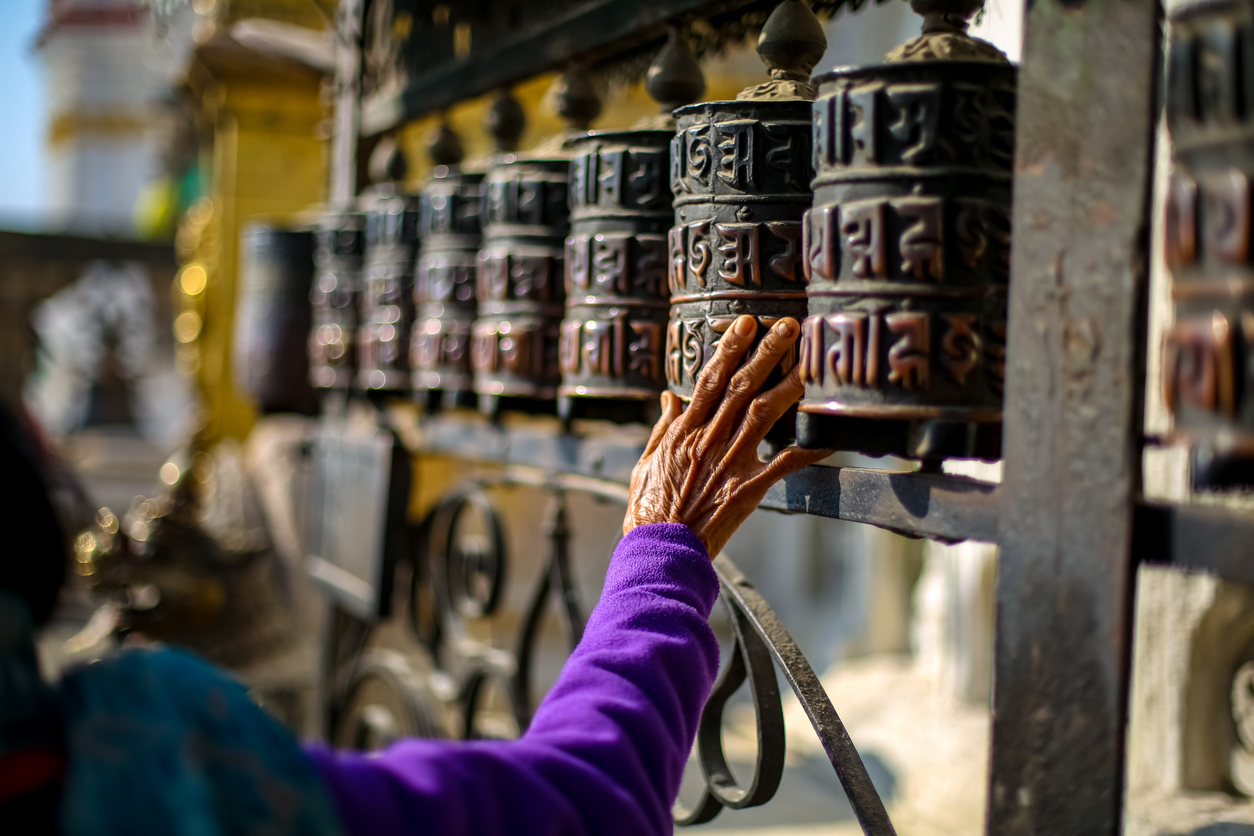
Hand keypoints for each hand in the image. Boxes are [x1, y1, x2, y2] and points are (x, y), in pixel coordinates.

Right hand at [624, 315, 831, 556]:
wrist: (660, 549)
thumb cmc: (649, 510)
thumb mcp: (646, 463)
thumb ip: (661, 428)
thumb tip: (669, 397)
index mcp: (684, 431)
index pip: (709, 379)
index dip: (729, 348)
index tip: (745, 322)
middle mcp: (709, 439)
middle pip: (742, 386)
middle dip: (766, 352)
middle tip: (789, 326)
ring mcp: (731, 462)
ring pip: (764, 414)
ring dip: (789, 385)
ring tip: (811, 363)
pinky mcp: (748, 488)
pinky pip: (785, 464)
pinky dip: (809, 449)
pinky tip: (830, 435)